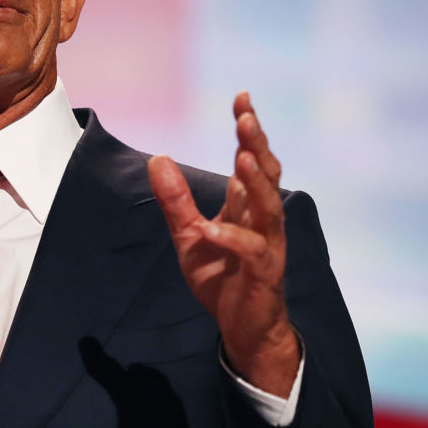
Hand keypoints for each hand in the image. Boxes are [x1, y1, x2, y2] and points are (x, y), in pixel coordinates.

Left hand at [147, 92, 298, 396]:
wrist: (242, 328)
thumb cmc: (222, 278)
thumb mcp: (188, 235)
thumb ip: (175, 200)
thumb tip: (157, 157)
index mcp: (247, 208)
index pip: (251, 161)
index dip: (248, 131)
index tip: (242, 98)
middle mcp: (263, 221)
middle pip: (267, 176)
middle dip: (257, 145)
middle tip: (246, 117)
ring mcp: (268, 246)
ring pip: (270, 209)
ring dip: (256, 183)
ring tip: (242, 159)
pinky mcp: (264, 274)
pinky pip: (253, 252)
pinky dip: (232, 239)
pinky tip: (211, 230)